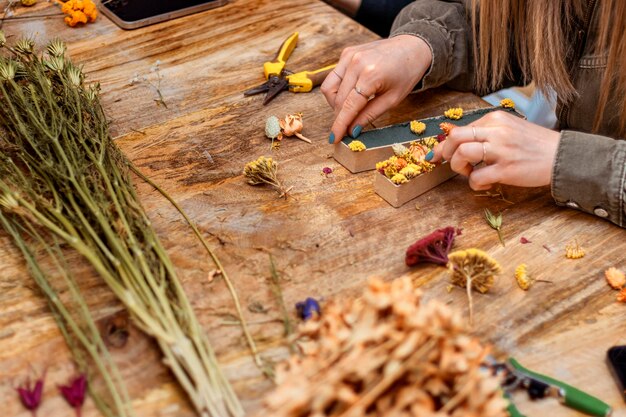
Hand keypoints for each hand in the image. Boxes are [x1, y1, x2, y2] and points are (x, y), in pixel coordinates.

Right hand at [321, 35, 431, 142]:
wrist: (412, 47)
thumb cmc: (406, 73)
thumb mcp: (392, 99)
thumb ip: (369, 115)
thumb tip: (352, 131)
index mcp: (370, 75)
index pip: (348, 106)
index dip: (340, 125)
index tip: (334, 139)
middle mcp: (356, 63)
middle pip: (338, 100)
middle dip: (340, 116)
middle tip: (348, 126)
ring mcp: (349, 56)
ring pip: (330, 89)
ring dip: (336, 104)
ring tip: (351, 108)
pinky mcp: (346, 53)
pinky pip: (333, 77)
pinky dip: (338, 90)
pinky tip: (351, 93)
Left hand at [429, 110, 559, 189]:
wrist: (562, 156)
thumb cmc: (534, 144)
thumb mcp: (510, 128)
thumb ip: (487, 132)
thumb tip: (457, 142)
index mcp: (496, 118)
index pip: (461, 128)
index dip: (446, 143)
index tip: (440, 154)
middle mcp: (496, 131)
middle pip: (455, 137)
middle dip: (445, 152)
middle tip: (450, 162)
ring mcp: (501, 150)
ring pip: (461, 154)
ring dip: (458, 167)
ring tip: (470, 173)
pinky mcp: (506, 170)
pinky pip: (476, 178)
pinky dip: (475, 184)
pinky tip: (485, 184)